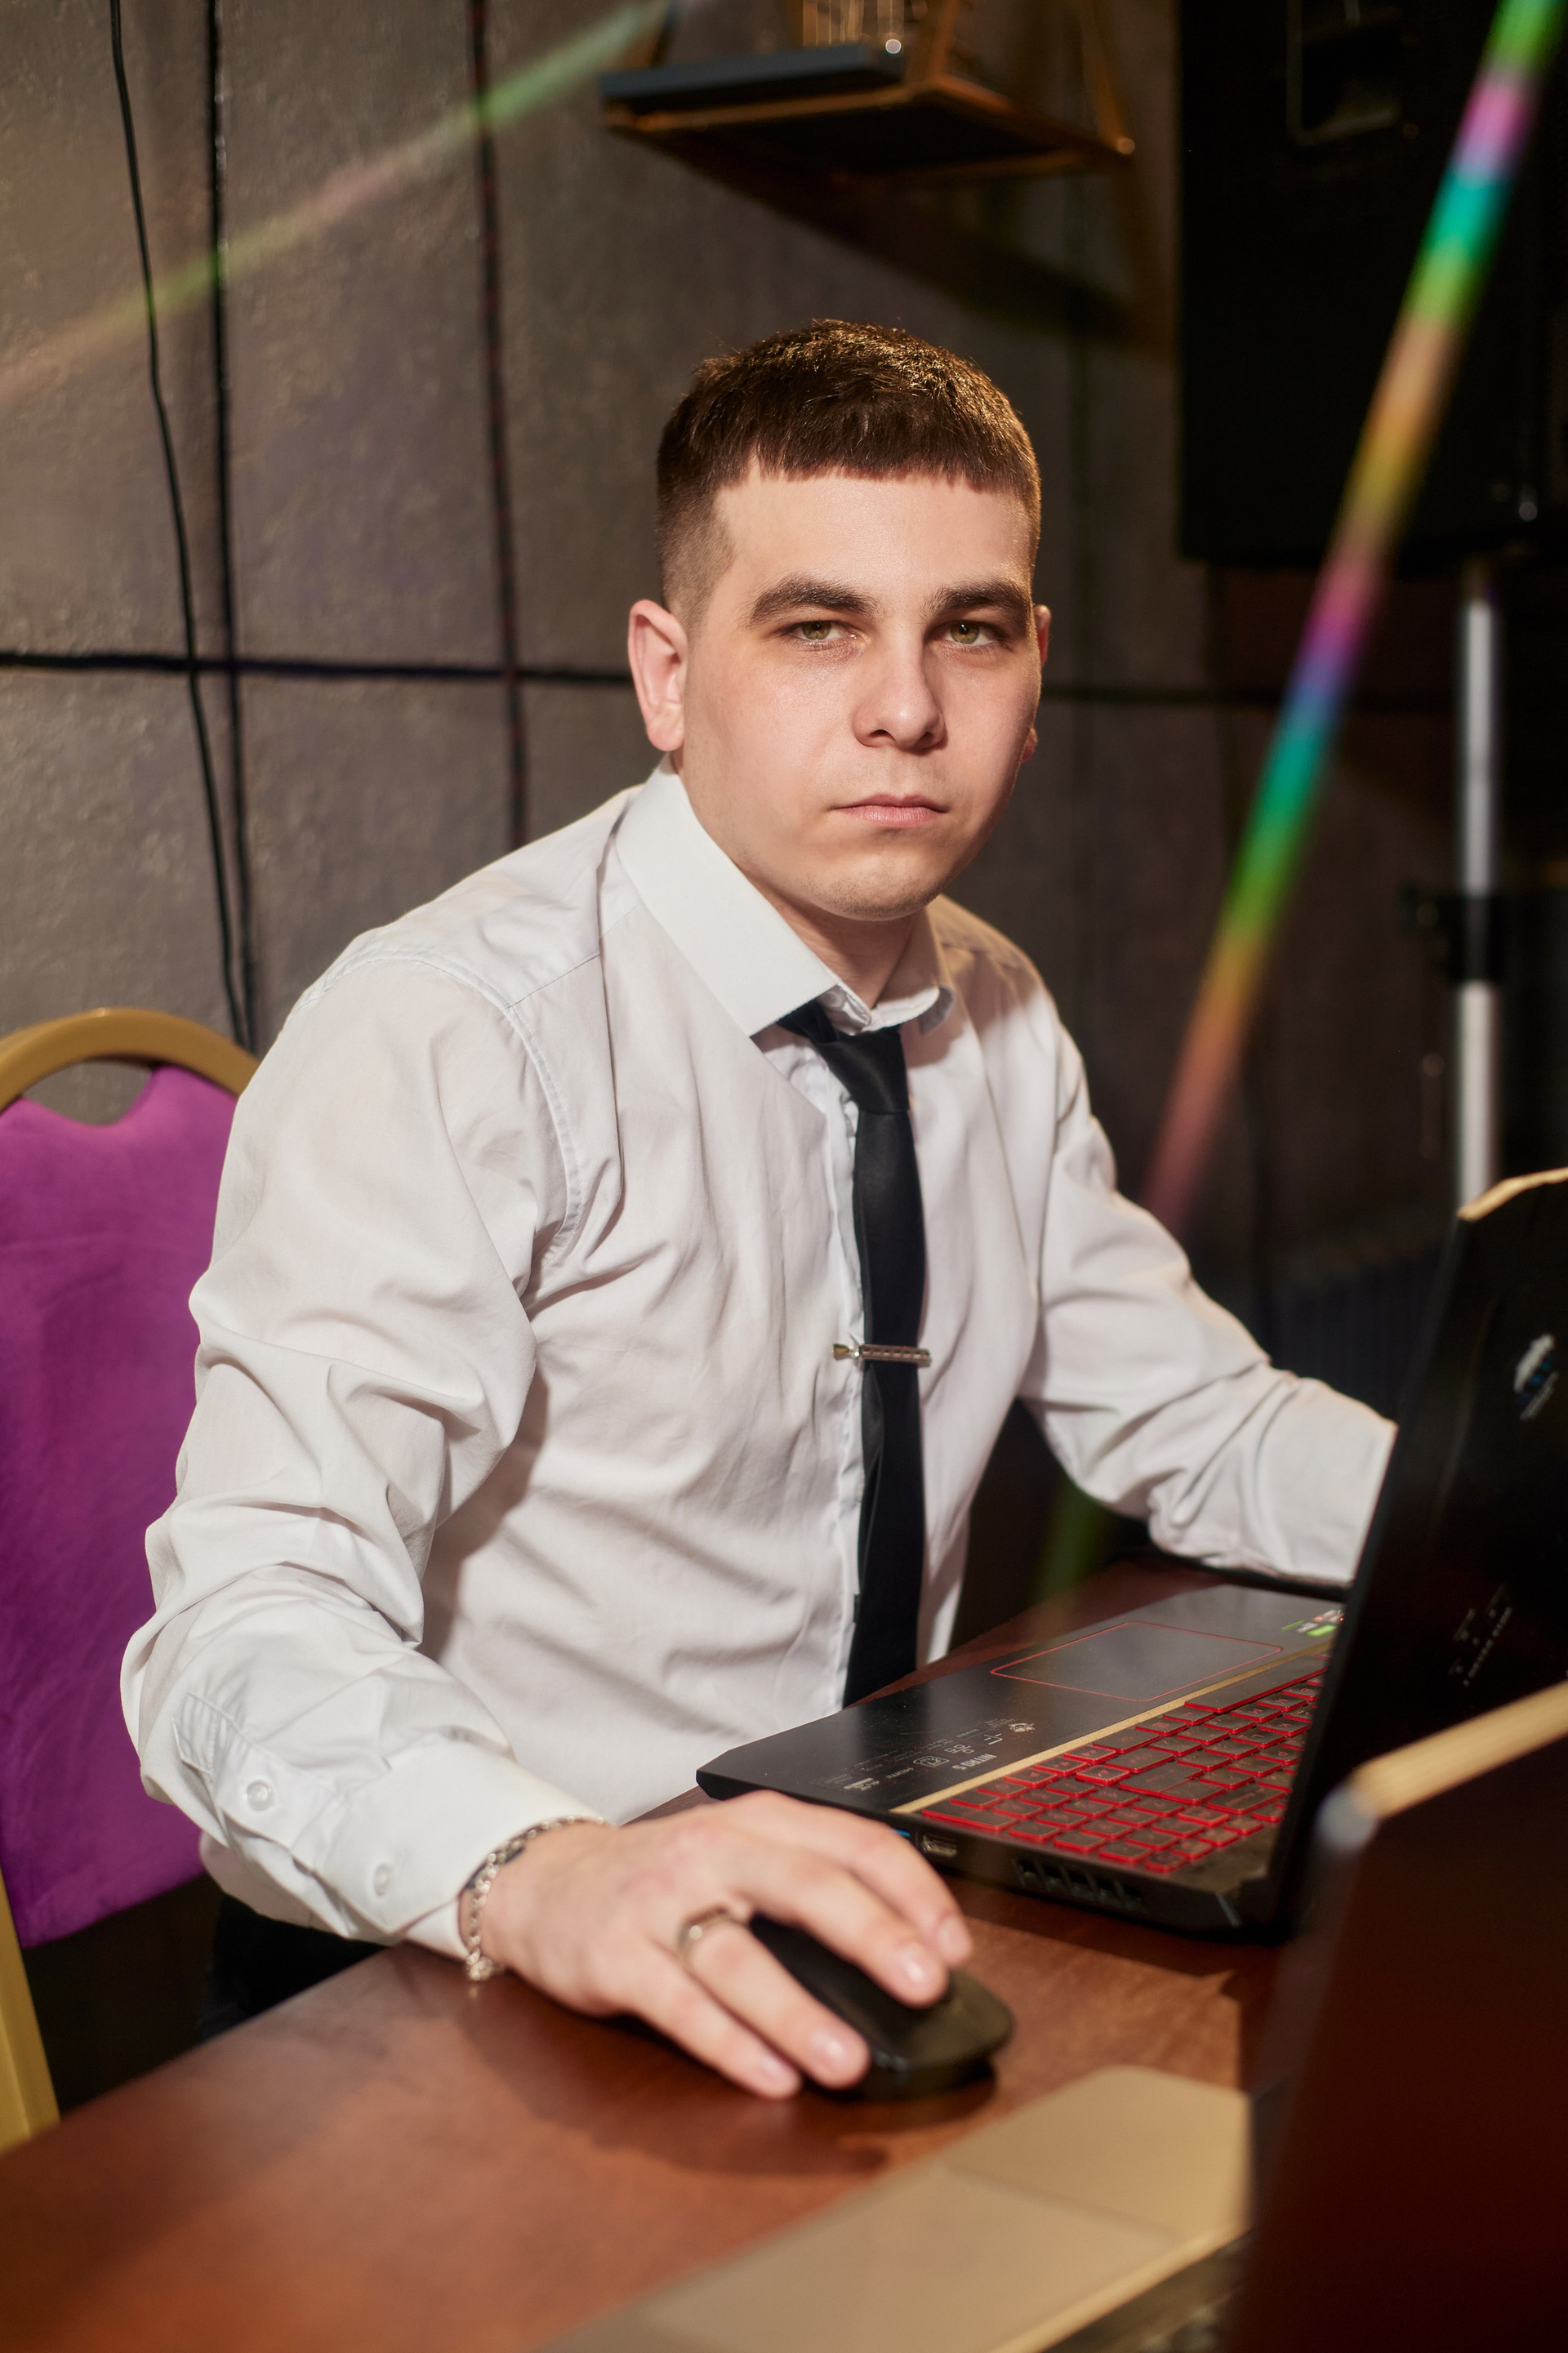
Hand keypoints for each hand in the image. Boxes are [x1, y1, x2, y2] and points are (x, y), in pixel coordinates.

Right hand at [477, 1792, 972, 2098]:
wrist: (547, 1882)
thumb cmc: (666, 1878)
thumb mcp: (742, 1855)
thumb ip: (814, 1886)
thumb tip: (911, 1955)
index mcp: (760, 1822)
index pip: (854, 1843)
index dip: (912, 1894)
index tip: (954, 1948)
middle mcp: (713, 1852)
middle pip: (805, 1888)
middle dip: (871, 1937)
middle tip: (923, 1987)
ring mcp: (660, 1904)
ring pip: (739, 1957)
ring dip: (799, 2013)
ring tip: (848, 2061)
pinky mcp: (615, 1957)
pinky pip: (680, 2006)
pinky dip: (730, 2044)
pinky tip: (772, 2075)